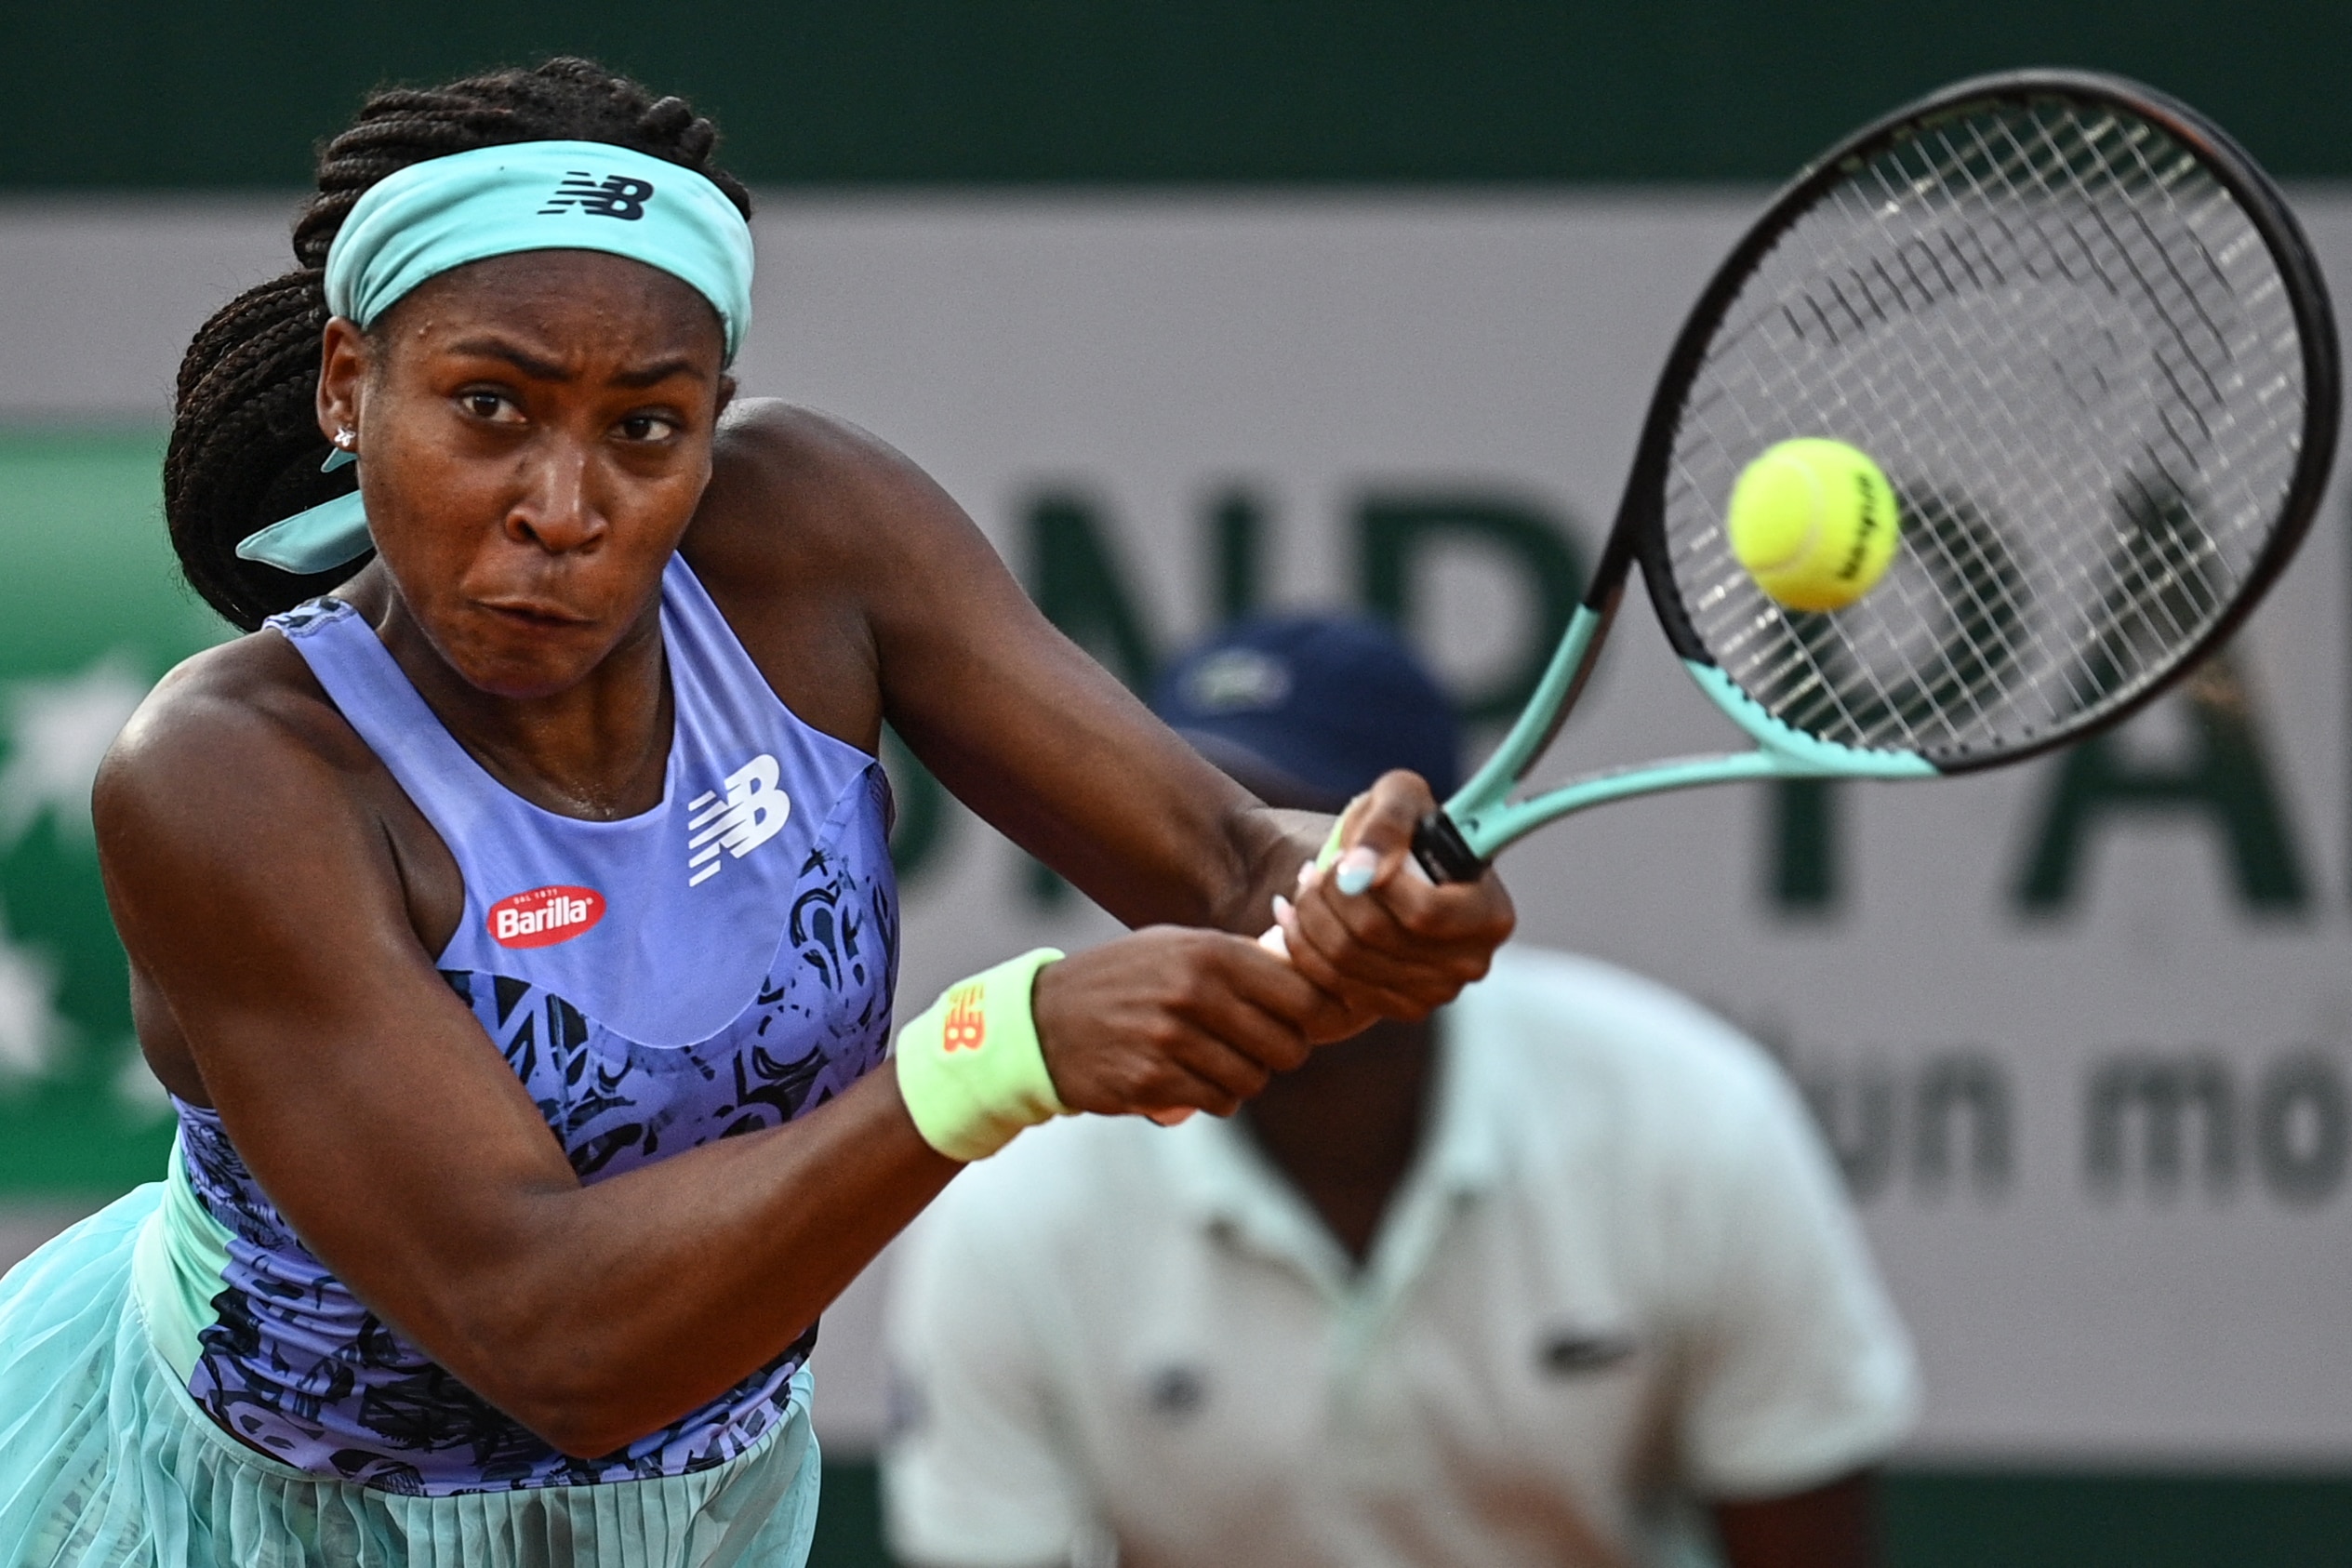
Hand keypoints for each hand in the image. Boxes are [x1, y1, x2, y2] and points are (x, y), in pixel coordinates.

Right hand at [1031, 927, 1321, 1117]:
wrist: (1045, 1019)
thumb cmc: (1124, 979)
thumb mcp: (1177, 946)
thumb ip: (1238, 958)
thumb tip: (1311, 972)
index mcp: (1210, 953)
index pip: (1303, 995)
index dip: (1317, 1016)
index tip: (1310, 1023)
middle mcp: (1194, 993)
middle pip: (1287, 1046)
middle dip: (1280, 1053)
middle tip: (1258, 1047)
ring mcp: (1171, 1041)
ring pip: (1254, 1080)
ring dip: (1243, 1078)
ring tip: (1214, 1060)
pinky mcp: (1152, 1082)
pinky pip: (1218, 1103)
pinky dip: (1213, 1097)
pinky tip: (1188, 1078)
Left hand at [1270, 770, 1514, 1040]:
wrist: (1389, 867)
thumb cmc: (1403, 826)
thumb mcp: (1399, 796)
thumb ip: (1387, 822)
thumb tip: (1364, 871)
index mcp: (1491, 914)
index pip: (1424, 914)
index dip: (1375, 886)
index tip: (1348, 857)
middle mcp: (1472, 962)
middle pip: (1376, 937)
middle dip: (1330, 896)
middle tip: (1313, 870)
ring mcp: (1437, 992)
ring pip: (1349, 961)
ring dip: (1311, 917)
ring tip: (1304, 886)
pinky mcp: (1400, 1008)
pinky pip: (1336, 986)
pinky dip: (1305, 948)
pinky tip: (1296, 917)